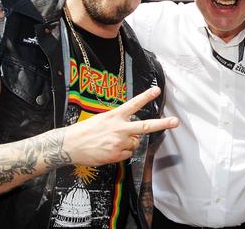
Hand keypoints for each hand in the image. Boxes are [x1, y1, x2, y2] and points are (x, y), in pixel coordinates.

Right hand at [63, 86, 178, 166]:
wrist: (69, 145)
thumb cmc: (84, 131)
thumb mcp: (102, 120)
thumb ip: (119, 123)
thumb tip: (134, 134)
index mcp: (114, 116)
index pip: (133, 104)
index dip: (146, 97)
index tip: (157, 90)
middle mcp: (119, 129)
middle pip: (145, 126)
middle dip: (162, 124)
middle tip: (175, 122)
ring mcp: (119, 143)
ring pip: (135, 143)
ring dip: (128, 144)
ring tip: (111, 142)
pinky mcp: (116, 155)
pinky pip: (127, 154)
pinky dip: (121, 153)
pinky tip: (108, 150)